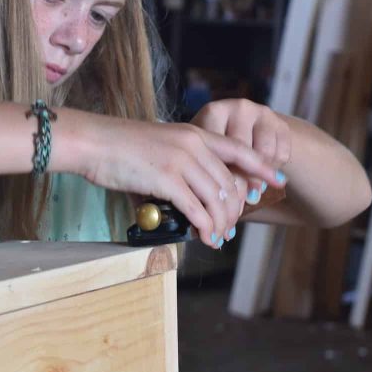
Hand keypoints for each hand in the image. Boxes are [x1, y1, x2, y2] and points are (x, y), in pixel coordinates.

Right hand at [79, 115, 281, 248]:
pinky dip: (204, 227)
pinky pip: (196, 209)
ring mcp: (181, 161)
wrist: (93, 142)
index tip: (277, 179)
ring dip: (221, 224)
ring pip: (217, 199)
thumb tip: (185, 202)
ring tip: (217, 238)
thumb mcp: (159, 146)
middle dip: (235, 210)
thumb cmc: (118, 147)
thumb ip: (178, 167)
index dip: (261, 166)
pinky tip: (205, 238)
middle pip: (230, 183)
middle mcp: (193, 145)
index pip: (239, 150)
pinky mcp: (166, 180)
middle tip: (230, 228)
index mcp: (194, 133)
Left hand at [191, 99, 290, 208]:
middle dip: (243, 182)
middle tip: (242, 201)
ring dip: (261, 177)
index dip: (223, 178)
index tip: (224, 201)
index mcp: (212, 113)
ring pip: (265, 155)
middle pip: (243, 152)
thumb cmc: (214, 150)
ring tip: (253, 190)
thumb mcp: (205, 156)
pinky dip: (275, 169)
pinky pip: (282, 154)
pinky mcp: (281, 122)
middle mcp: (238, 107)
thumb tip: (219, 208)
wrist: (240, 130)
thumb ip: (208, 171)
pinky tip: (264, 173)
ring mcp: (261, 112)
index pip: (219, 148)